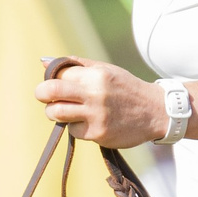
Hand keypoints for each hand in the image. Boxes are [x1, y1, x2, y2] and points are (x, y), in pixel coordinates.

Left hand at [35, 59, 164, 148]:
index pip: (58, 75)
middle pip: (50, 92)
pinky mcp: (99, 134)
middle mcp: (95, 94)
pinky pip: (74, 131)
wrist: (156, 111)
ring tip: (64, 112)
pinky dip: (76, 128)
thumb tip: (44, 61)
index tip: (53, 85)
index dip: (51, 79)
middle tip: (44, 98)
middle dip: (41, 94)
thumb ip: (75, 65)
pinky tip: (88, 123)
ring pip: (57, 114)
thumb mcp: (105, 70)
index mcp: (95, 75)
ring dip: (54, 113)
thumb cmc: (125, 88)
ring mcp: (97, 115)